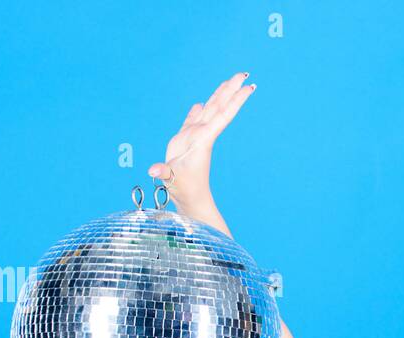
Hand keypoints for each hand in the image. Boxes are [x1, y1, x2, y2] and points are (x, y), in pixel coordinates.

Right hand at [148, 71, 255, 229]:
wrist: (189, 198)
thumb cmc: (184, 189)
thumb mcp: (173, 179)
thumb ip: (164, 172)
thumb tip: (154, 170)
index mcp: (204, 139)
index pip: (223, 115)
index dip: (235, 100)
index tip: (249, 87)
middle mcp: (202, 134)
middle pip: (218, 106)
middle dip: (230, 90)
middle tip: (243, 74)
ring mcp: (194, 137)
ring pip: (208, 110)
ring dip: (218, 95)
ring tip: (228, 81)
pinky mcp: (184, 142)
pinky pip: (192, 121)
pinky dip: (196, 111)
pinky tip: (201, 103)